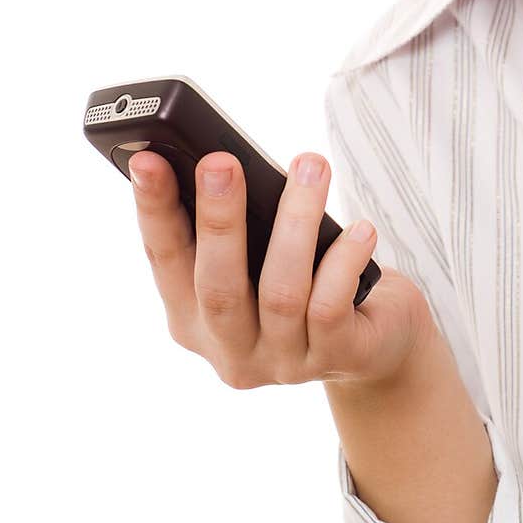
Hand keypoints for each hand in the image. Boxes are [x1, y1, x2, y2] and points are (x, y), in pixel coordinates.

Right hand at [125, 148, 433, 390]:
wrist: (376, 341)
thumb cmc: (309, 279)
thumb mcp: (262, 257)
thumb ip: (238, 227)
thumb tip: (222, 162)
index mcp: (193, 318)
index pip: (164, 260)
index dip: (153, 210)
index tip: (146, 160)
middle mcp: (230, 348)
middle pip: (216, 285)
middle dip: (217, 219)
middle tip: (220, 162)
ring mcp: (281, 362)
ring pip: (281, 292)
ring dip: (295, 222)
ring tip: (311, 167)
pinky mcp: (334, 359)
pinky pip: (331, 307)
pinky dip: (343, 260)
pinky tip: (359, 229)